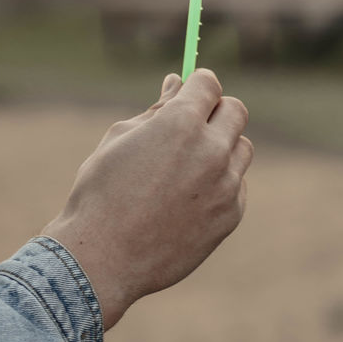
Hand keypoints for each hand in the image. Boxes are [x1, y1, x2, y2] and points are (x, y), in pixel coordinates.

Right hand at [40, 68, 252, 330]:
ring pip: (241, 148)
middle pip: (235, 110)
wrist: (101, 258)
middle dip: (214, 112)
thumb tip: (176, 84)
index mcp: (181, 122)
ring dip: (221, 148)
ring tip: (185, 168)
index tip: (187, 95)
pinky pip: (237, 185)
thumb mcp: (120, 139)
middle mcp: (211, 150)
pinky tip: (187, 199)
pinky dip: (220, 184)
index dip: (197, 85)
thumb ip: (157, 110)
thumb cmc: (101, 192)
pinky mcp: (231, 216)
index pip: (209, 83)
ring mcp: (225, 185)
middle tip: (188, 128)